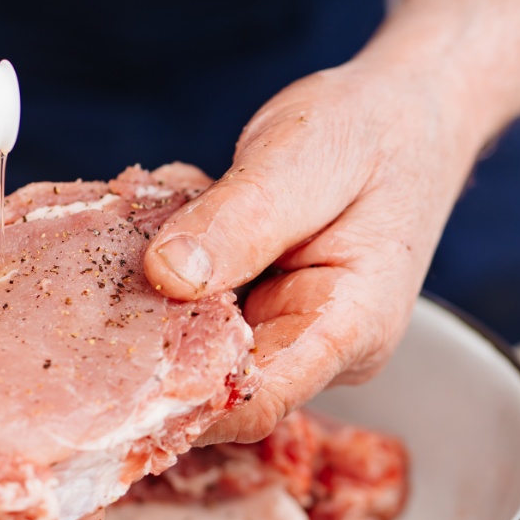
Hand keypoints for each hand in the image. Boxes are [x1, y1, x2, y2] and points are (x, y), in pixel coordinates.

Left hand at [144, 60, 476, 444]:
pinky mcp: (265, 310)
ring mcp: (289, 333)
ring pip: (196, 344)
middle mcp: (317, 348)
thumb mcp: (304, 157)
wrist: (406, 115)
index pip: (256, 404)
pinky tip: (176, 210)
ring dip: (157, 290)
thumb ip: (241, 219)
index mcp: (346, 328)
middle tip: (115, 254)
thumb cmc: (373, 131)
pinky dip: (173, 267)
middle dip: (152, 331)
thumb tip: (167, 274)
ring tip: (163, 210)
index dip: (179, 399)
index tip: (113, 361)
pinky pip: (200, 309)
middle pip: (213, 383)